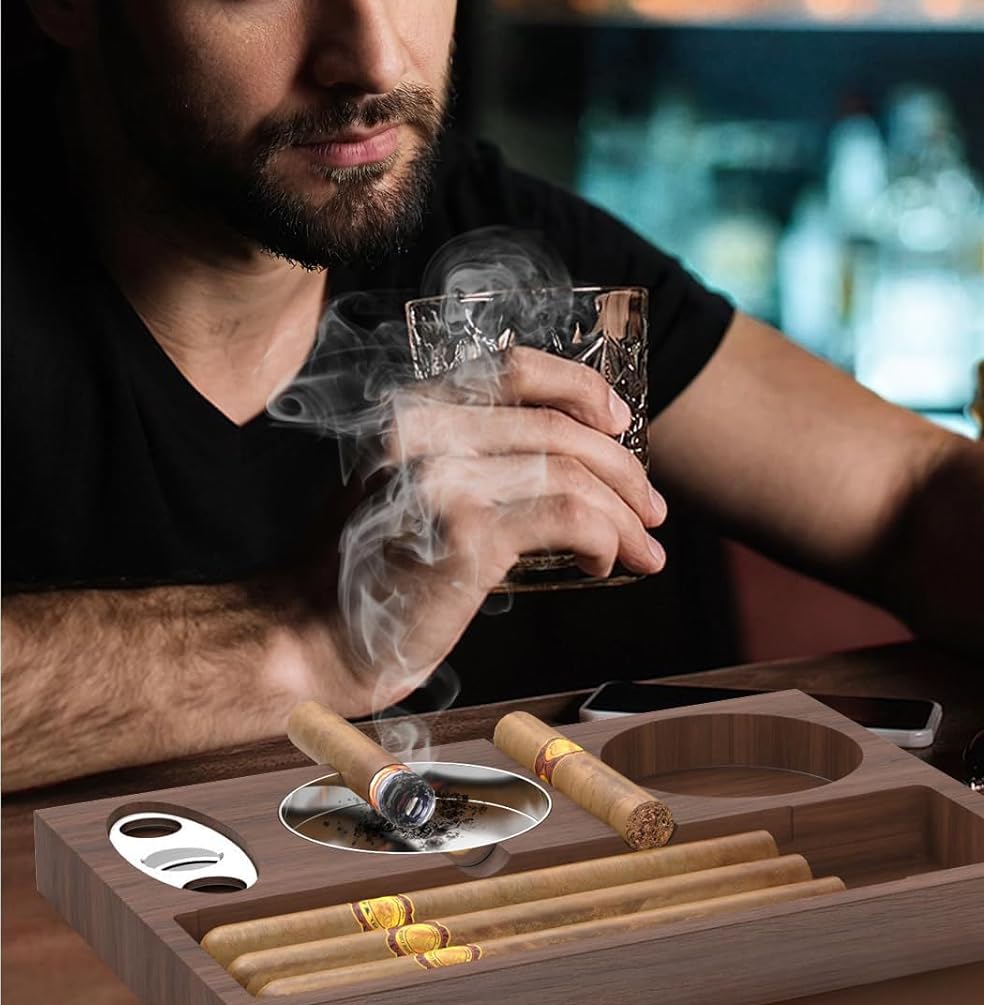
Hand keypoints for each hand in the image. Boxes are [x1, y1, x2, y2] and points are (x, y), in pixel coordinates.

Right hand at [310, 347, 666, 711]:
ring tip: (645, 549)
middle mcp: (424, 430)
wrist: (307, 638)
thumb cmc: (370, 573)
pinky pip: (568, 519)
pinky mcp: (463, 532)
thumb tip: (577, 464)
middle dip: (624, 469)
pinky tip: (604, 564)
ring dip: (625, 514)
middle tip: (654, 510)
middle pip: (559, 428)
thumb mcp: (412, 490)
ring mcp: (442, 478)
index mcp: (414, 410)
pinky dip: (604, 539)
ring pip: (572, 475)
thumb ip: (472, 460)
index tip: (620, 423)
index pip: (515, 366)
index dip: (580, 386)